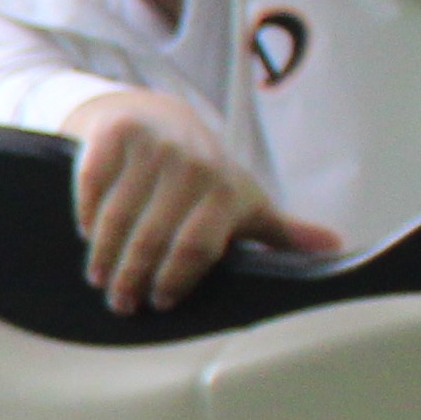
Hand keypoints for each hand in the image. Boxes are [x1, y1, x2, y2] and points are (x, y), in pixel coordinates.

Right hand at [63, 87, 331, 313]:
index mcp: (226, 189)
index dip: (177, 277)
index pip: (199, 244)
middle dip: (134, 276)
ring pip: (120, 213)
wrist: (160, 116)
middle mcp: (191, 165)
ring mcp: (152, 147)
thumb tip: (334, 250)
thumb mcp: (244, 202)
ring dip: (104, 252)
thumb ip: (281, 234)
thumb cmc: (204, 176)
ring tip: (99, 277)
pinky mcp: (115, 133)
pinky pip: (94, 182)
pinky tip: (86, 233)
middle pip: (155, 235)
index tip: (161, 302)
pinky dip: (85, 211)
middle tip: (121, 303)